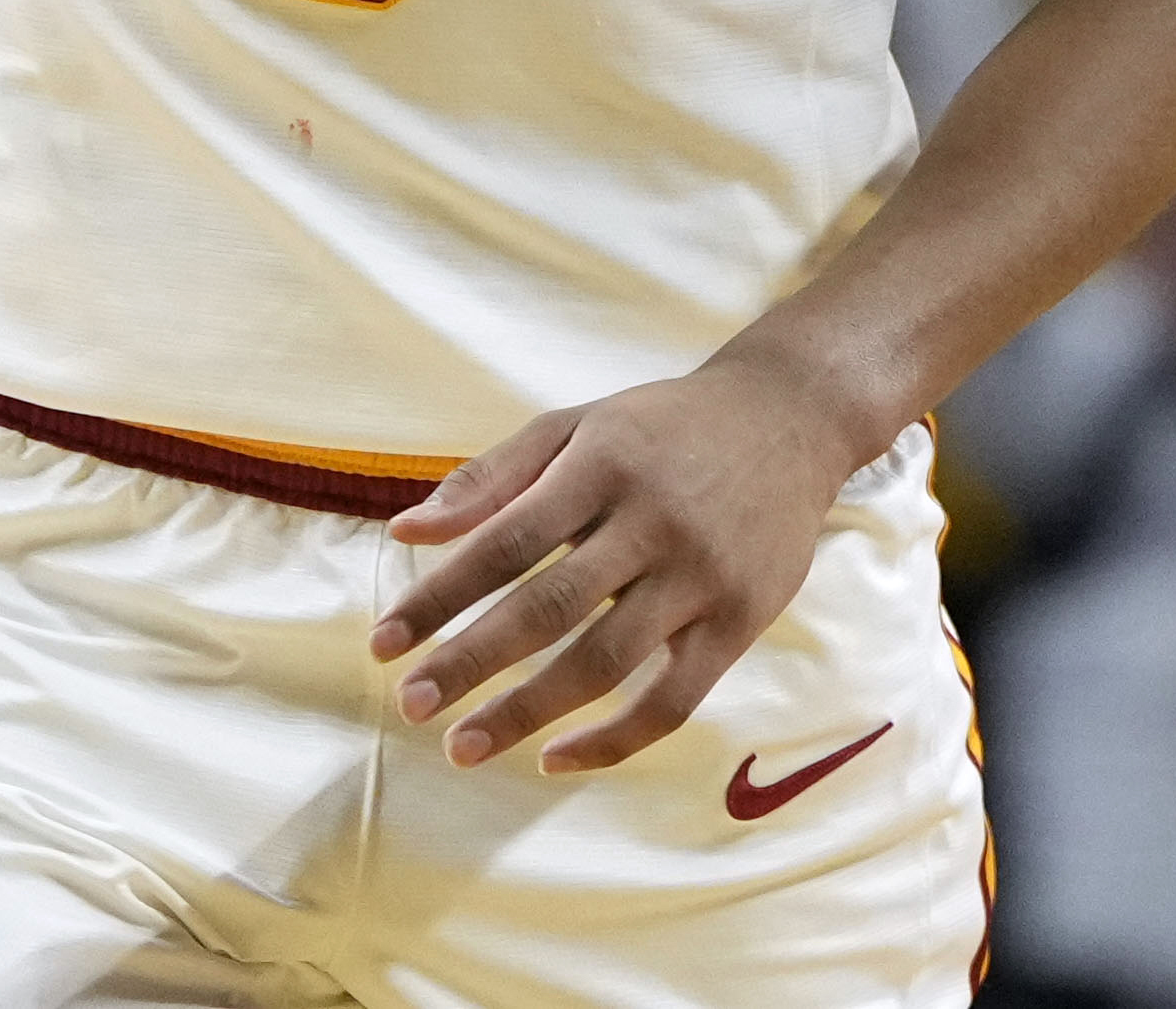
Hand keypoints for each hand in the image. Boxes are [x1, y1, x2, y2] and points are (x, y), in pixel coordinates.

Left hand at [371, 354, 857, 774]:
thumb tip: (404, 532)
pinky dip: (614, 739)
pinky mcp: (741, 622)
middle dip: (472, 662)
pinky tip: (557, 757)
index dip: (439, 595)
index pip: (504, 540)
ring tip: (465, 745)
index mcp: (601, 463)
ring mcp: (700, 576)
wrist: (789, 419)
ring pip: (605, 661)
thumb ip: (489, 478)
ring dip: (528, 711)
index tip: (385, 643)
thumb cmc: (662, 428)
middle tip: (411, 705)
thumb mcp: (575, 425)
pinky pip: (673, 699)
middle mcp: (652, 520)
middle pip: (548, 606)